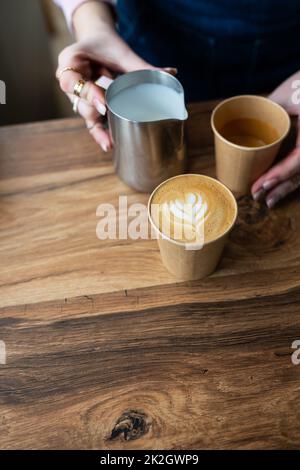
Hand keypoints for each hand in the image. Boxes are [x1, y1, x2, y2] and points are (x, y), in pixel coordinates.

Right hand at [57, 30, 175, 151]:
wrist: (96, 41)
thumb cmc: (105, 45)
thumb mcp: (120, 52)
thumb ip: (142, 66)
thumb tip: (171, 74)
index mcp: (70, 62)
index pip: (72, 81)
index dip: (88, 93)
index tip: (104, 104)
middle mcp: (70, 82)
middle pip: (79, 101)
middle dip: (93, 112)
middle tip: (108, 119)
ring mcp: (77, 97)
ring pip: (85, 115)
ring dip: (97, 129)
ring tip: (109, 142)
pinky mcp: (87, 106)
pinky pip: (91, 121)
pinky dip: (99, 133)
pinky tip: (109, 145)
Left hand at [251, 71, 299, 207]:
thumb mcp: (287, 95)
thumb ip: (272, 108)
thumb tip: (247, 126)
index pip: (299, 159)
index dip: (281, 174)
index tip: (262, 184)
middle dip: (279, 188)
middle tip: (257, 196)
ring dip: (285, 188)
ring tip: (268, 201)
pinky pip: (299, 166)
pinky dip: (289, 178)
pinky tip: (277, 188)